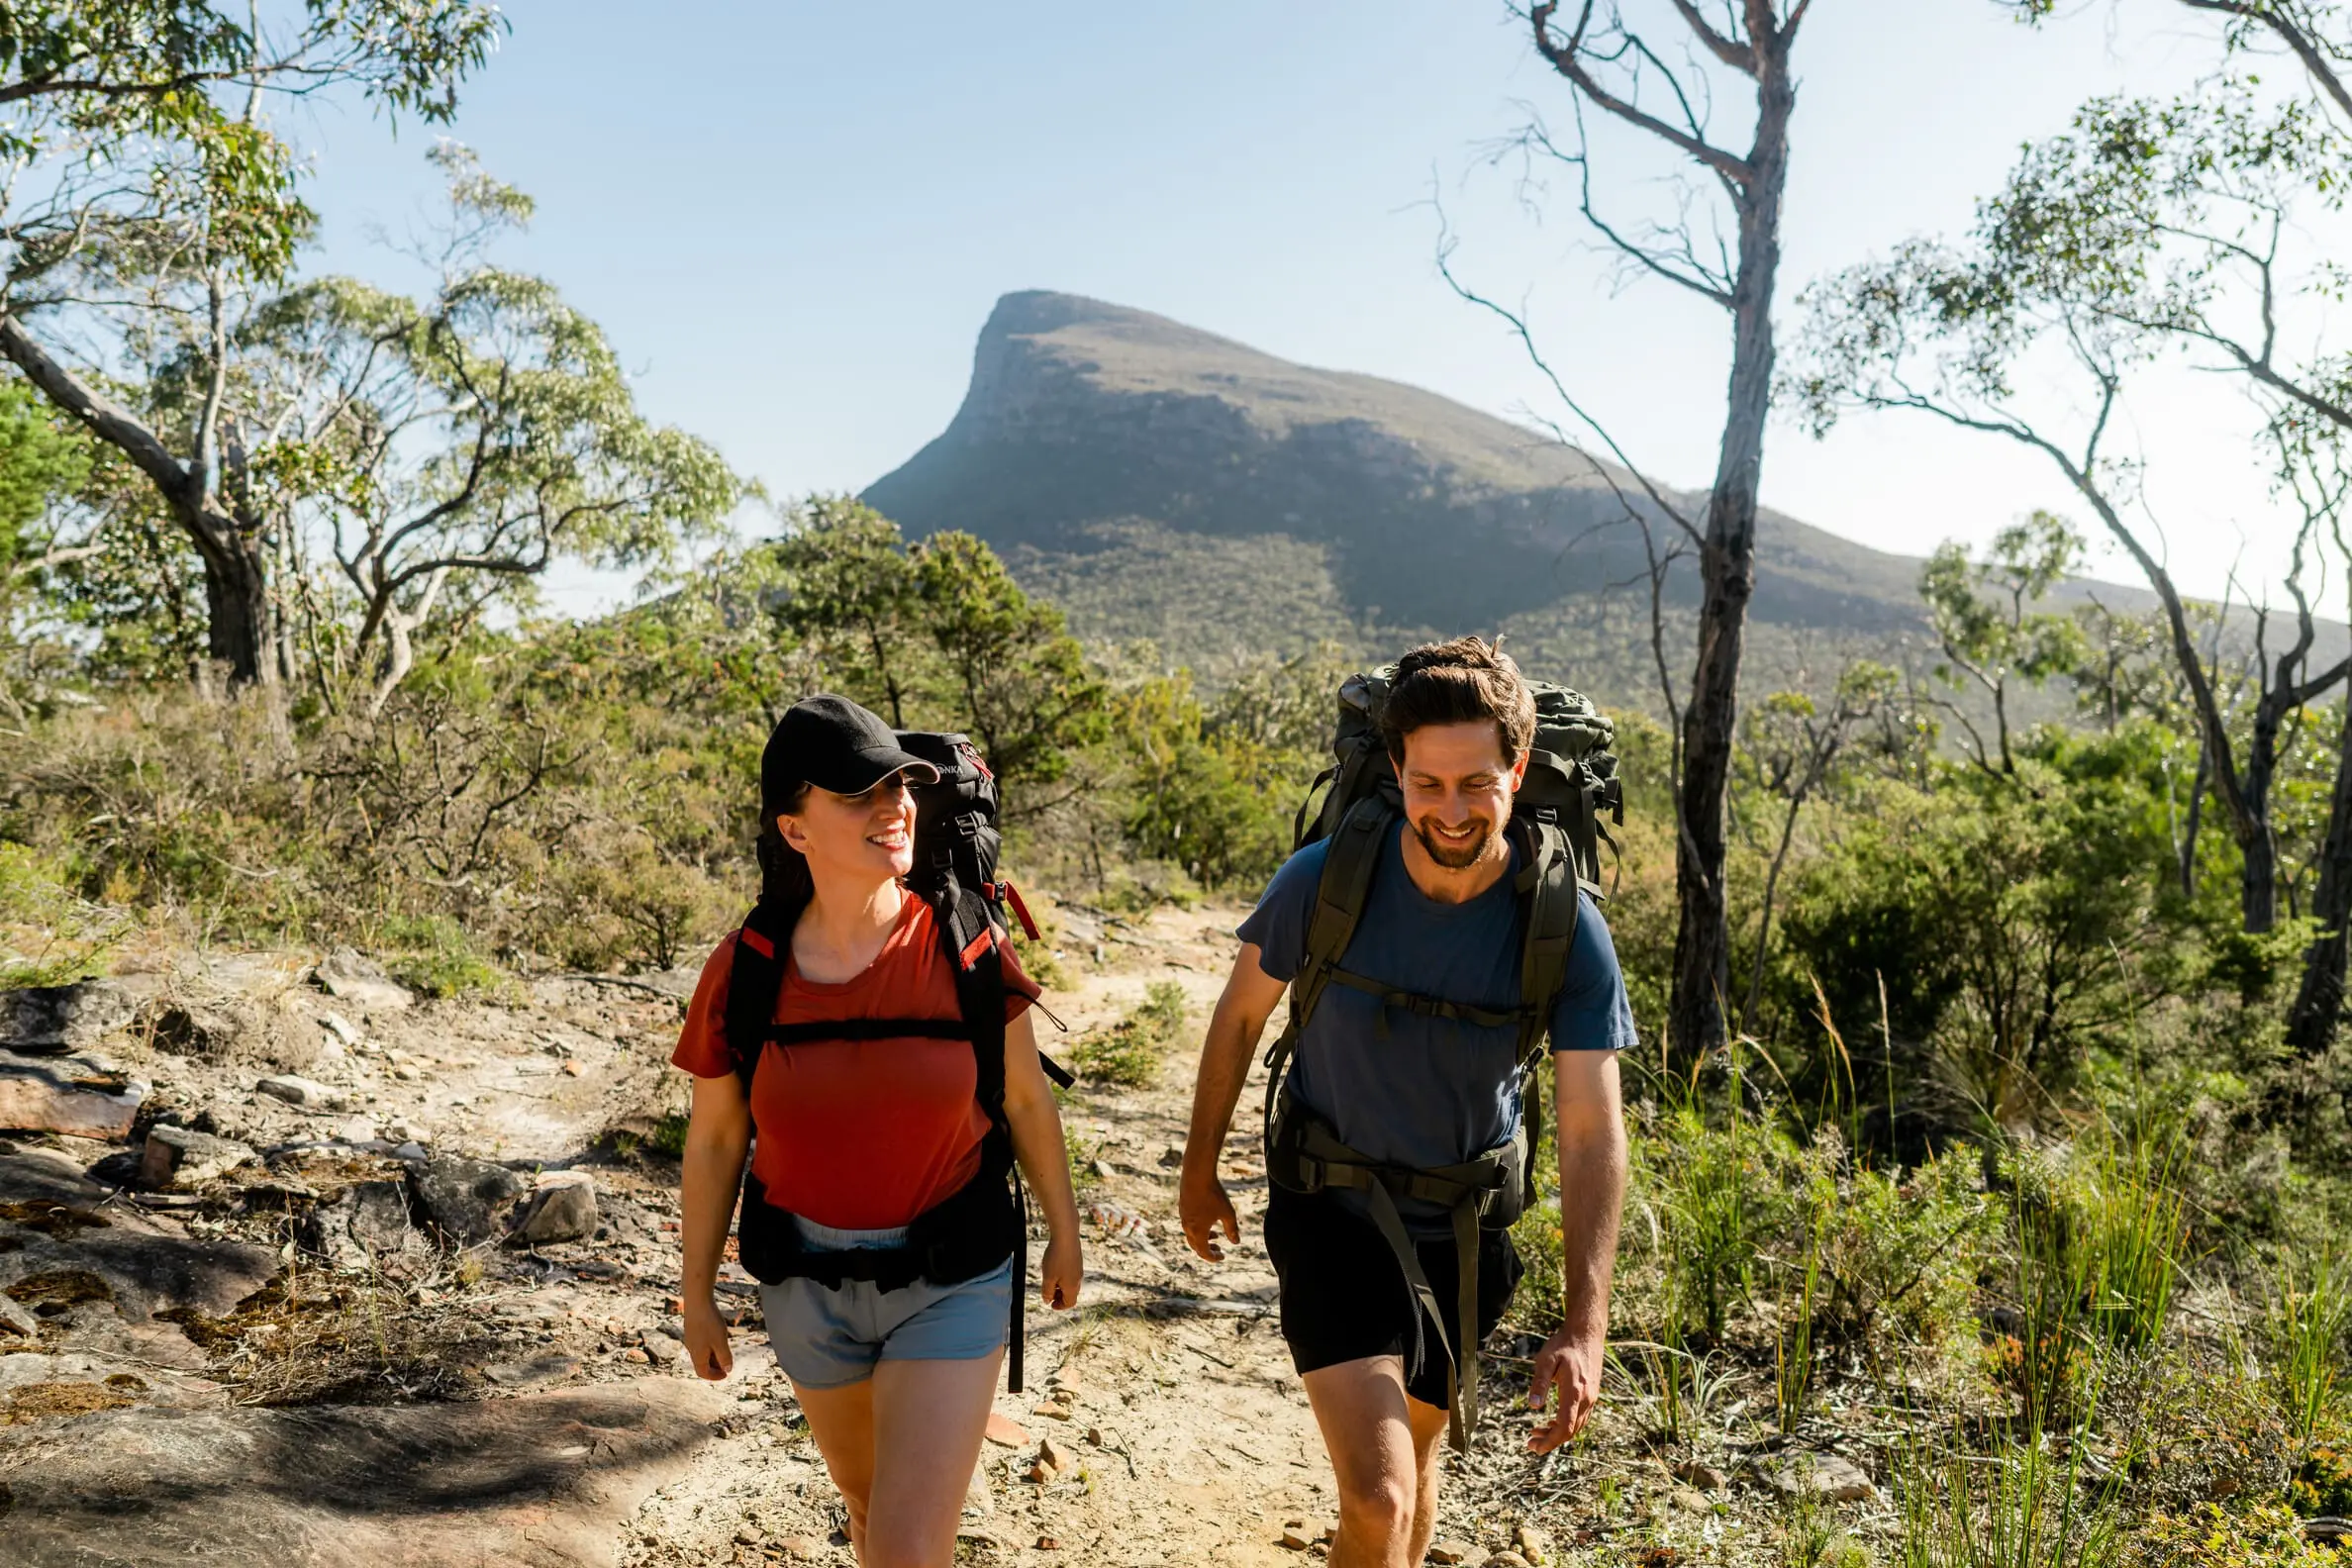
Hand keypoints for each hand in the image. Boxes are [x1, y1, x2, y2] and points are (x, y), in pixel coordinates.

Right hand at [682, 1294, 733, 1381]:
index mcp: (697, 1355)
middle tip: (727, 1363)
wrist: (697, 1301)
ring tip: (725, 1350)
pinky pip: (700, 1344)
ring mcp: (691, 1339)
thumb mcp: (721, 1342)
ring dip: (713, 1356)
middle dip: (715, 1366)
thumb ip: (724, 1357)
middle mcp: (691, 1349)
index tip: (726, 1374)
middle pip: (702, 1364)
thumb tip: (727, 1370)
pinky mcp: (692, 1330)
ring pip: (701, 1353)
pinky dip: (710, 1346)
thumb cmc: (709, 1323)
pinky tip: (718, 1337)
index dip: (715, 1376)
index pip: (703, 1373)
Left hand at [1039, 1233, 1082, 1310]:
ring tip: (1049, 1279)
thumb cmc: (1056, 1258)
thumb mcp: (1048, 1277)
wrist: (1066, 1236)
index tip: (1050, 1304)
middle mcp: (1078, 1279)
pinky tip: (1054, 1268)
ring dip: (1060, 1286)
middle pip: (1071, 1294)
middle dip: (1059, 1296)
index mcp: (1072, 1286)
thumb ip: (1047, 1291)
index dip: (1060, 1306)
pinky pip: (1071, 1274)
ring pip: (1070, 1283)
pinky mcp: (1077, 1260)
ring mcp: (1079, 1269)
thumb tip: (1047, 1301)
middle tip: (1048, 1293)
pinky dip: (1063, 1276)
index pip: (1070, 1303)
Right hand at [1179, 1173, 1238, 1261]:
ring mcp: (1183, 1217)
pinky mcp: (1183, 1207)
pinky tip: (1209, 1220)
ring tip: (1215, 1235)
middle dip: (1207, 1250)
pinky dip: (1198, 1228)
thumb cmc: (1214, 1195)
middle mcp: (1188, 1227)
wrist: (1196, 1175)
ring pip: (1191, 1235)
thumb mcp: (1228, 1213)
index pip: (1204, 1253)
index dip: (1213, 1257)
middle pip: (1195, 1246)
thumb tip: (1236, 1242)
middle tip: (1218, 1249)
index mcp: (1198, 1232)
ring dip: (1203, 1238)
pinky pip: (1189, 1224)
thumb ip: (1232, 1229)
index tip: (1223, 1257)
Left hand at [1526, 1327, 1602, 1451]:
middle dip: (1550, 1441)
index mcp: (1574, 1393)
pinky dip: (1566, 1425)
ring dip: (1557, 1434)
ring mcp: (1591, 1398)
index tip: (1535, 1448)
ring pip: (1576, 1426)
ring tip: (1536, 1433)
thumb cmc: (1563, 1345)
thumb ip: (1539, 1383)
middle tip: (1530, 1444)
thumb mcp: (1545, 1360)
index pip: (1564, 1427)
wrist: (1587, 1333)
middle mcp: (1586, 1399)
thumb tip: (1533, 1406)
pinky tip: (1552, 1422)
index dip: (1550, 1441)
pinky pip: (1580, 1418)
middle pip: (1570, 1431)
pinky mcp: (1592, 1395)